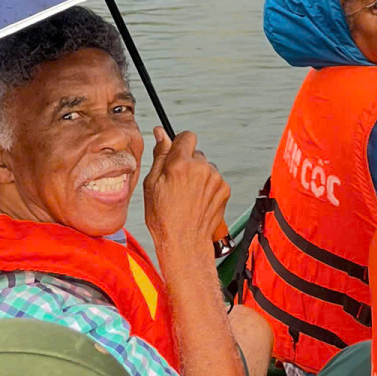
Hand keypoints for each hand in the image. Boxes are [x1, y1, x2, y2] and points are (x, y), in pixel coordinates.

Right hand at [143, 128, 230, 266]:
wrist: (184, 242)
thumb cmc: (164, 218)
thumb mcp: (151, 184)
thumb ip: (159, 155)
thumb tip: (160, 132)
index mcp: (180, 164)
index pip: (187, 136)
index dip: (179, 144)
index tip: (175, 155)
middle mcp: (201, 168)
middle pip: (196, 153)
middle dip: (187, 163)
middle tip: (177, 183)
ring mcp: (215, 179)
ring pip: (206, 167)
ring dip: (198, 175)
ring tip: (187, 195)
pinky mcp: (224, 189)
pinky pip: (215, 179)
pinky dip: (207, 187)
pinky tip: (197, 201)